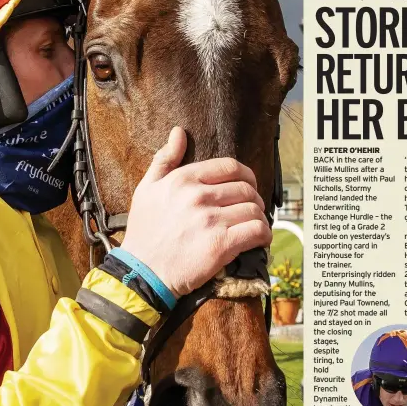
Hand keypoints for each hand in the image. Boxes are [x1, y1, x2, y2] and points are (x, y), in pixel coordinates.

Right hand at [121, 127, 271, 297]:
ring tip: (253, 225)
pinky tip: (259, 239)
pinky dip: (263, 234)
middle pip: (246, 188)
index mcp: (183, 180)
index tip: (247, 186)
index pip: (229, 166)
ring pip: (253, 209)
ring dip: (258, 217)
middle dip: (253, 199)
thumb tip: (178, 133)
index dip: (246, 175)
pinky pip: (256, 231)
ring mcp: (211, 220)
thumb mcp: (146, 189)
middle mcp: (198, 196)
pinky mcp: (221, 245)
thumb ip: (164, 159)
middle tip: (250, 209)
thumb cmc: (144, 232)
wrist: (143, 273)